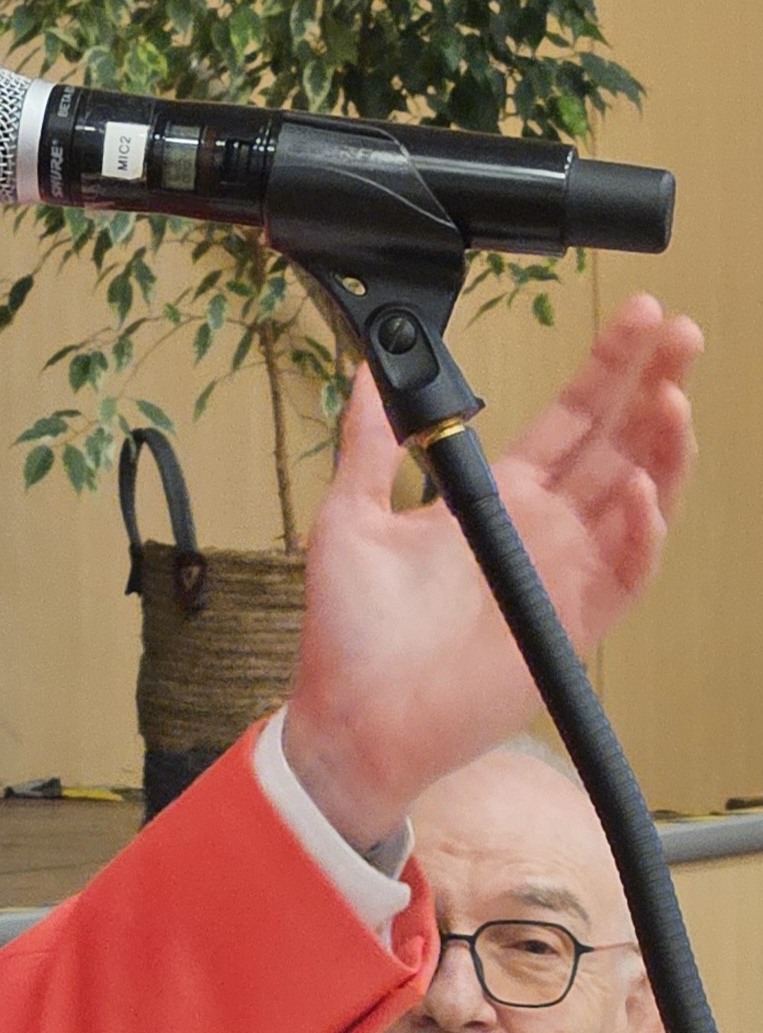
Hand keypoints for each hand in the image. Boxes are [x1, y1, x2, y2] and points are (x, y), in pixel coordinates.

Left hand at [282, 293, 700, 849]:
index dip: (608, 366)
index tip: (642, 314)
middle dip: (655, 385)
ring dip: (661, 449)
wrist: (351, 718)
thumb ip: (368, 444)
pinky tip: (642, 493)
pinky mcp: (568, 627)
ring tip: (673, 396)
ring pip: (637, 500)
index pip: (572, 418)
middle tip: (684, 330)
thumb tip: (369, 372)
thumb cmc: (351, 632)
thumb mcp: (348, 517)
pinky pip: (623, 576)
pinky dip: (639, 535)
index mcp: (497, 498)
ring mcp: (563, 577)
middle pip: (619, 444)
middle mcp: (542, 530)